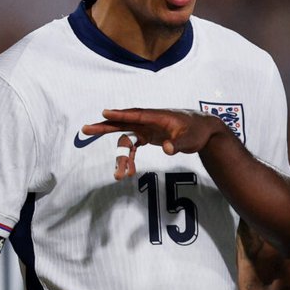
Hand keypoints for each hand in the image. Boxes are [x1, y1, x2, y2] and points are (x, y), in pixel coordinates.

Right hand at [81, 109, 227, 179]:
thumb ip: (179, 143)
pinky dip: (129, 157)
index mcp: (157, 117)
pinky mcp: (148, 135)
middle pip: (123, 123)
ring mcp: (147, 128)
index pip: (135, 115)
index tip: (104, 113)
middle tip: (85, 129)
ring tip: (120, 175)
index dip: (120, 115)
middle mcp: (149, 121)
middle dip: (104, 127)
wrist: (203, 130)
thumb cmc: (197, 131)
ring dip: (121, 157)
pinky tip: (127, 171)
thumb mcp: (190, 139)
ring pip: (126, 139)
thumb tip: (168, 149)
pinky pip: (133, 145)